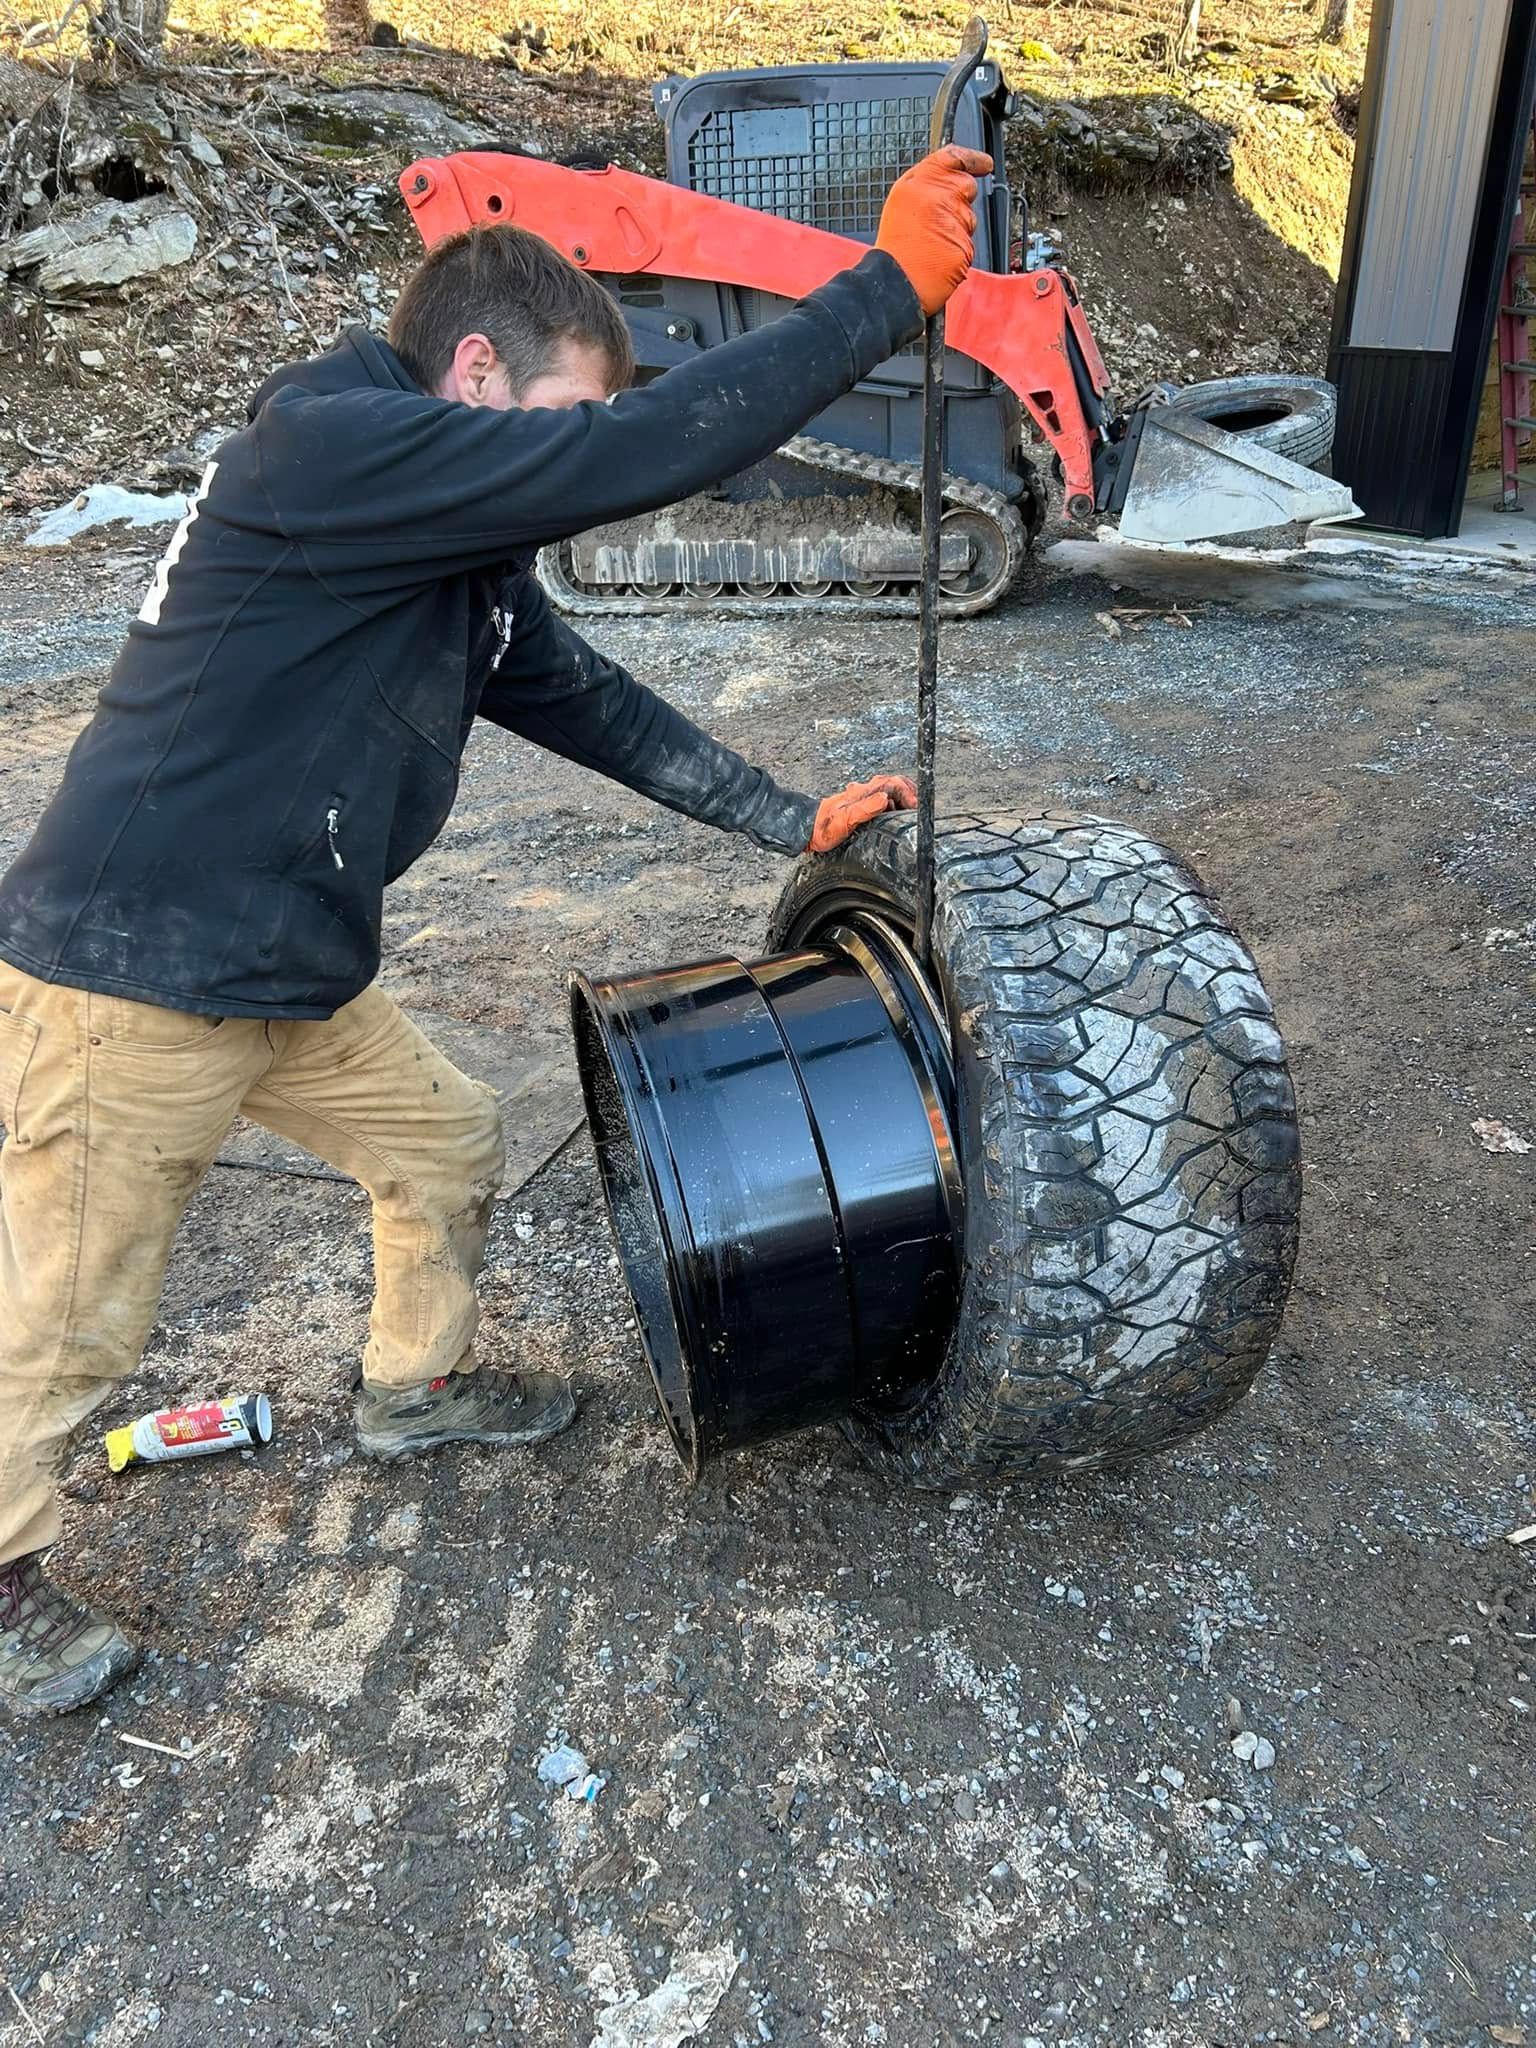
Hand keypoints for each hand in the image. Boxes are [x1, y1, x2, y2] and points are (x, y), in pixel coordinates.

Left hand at [807, 774, 917, 853]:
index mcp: (863, 792)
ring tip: (908, 813)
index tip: (914, 806)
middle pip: (894, 784)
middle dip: (909, 793)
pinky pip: (881, 801)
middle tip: (916, 808)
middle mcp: (863, 792)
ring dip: (901, 800)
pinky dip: (892, 806)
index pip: (893, 783)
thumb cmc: (822, 827)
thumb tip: (884, 799)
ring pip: (888, 792)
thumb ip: (865, 809)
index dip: (908, 792)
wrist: (806, 830)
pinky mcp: (859, 806)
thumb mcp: (845, 820)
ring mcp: (862, 798)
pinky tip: (892, 818)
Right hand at [875, 145, 992, 316]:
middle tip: (941, 218)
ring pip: (969, 217)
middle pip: (966, 186)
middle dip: (961, 200)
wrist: (895, 283)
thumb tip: (953, 172)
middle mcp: (937, 196)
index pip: (953, 158)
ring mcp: (952, 220)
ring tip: (934, 242)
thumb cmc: (896, 248)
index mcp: (918, 183)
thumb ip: (927, 184)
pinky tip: (941, 256)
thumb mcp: (901, 202)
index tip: (984, 164)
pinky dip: (958, 250)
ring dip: (958, 229)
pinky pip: (969, 243)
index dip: (973, 159)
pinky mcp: (963, 244)